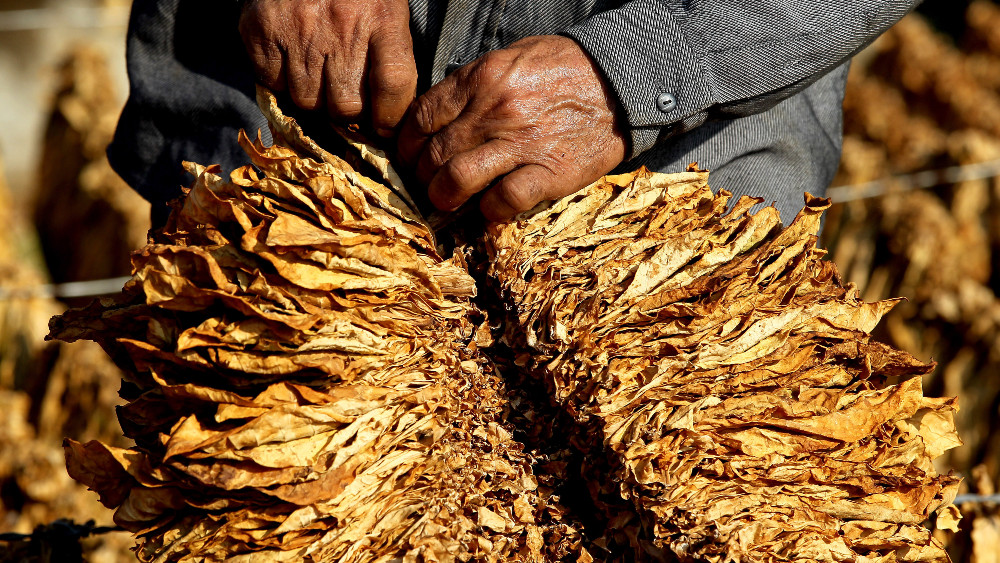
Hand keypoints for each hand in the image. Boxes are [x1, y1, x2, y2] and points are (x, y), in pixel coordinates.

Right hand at [239, 0, 416, 135]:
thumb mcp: (387, 10)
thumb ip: (392, 57)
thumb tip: (388, 115)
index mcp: (382, 18)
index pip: (393, 87)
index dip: (390, 118)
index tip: (385, 128)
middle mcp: (341, 26)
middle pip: (346, 106)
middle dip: (347, 112)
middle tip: (346, 97)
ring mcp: (299, 30)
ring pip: (307, 102)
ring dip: (314, 98)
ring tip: (317, 73)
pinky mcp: (262, 31)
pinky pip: (272, 84)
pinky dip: (281, 81)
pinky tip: (291, 60)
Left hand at [396, 35, 627, 221]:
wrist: (619, 82)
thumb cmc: (562, 69)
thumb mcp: (509, 60)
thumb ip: (471, 86)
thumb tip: (437, 117)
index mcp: (480, 79)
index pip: (421, 119)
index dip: (407, 145)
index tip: (411, 158)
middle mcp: (494, 110)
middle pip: (434, 154)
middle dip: (422, 177)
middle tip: (427, 185)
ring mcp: (522, 143)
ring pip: (457, 179)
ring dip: (445, 198)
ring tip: (447, 202)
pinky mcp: (549, 173)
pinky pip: (502, 202)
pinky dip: (489, 212)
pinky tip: (490, 208)